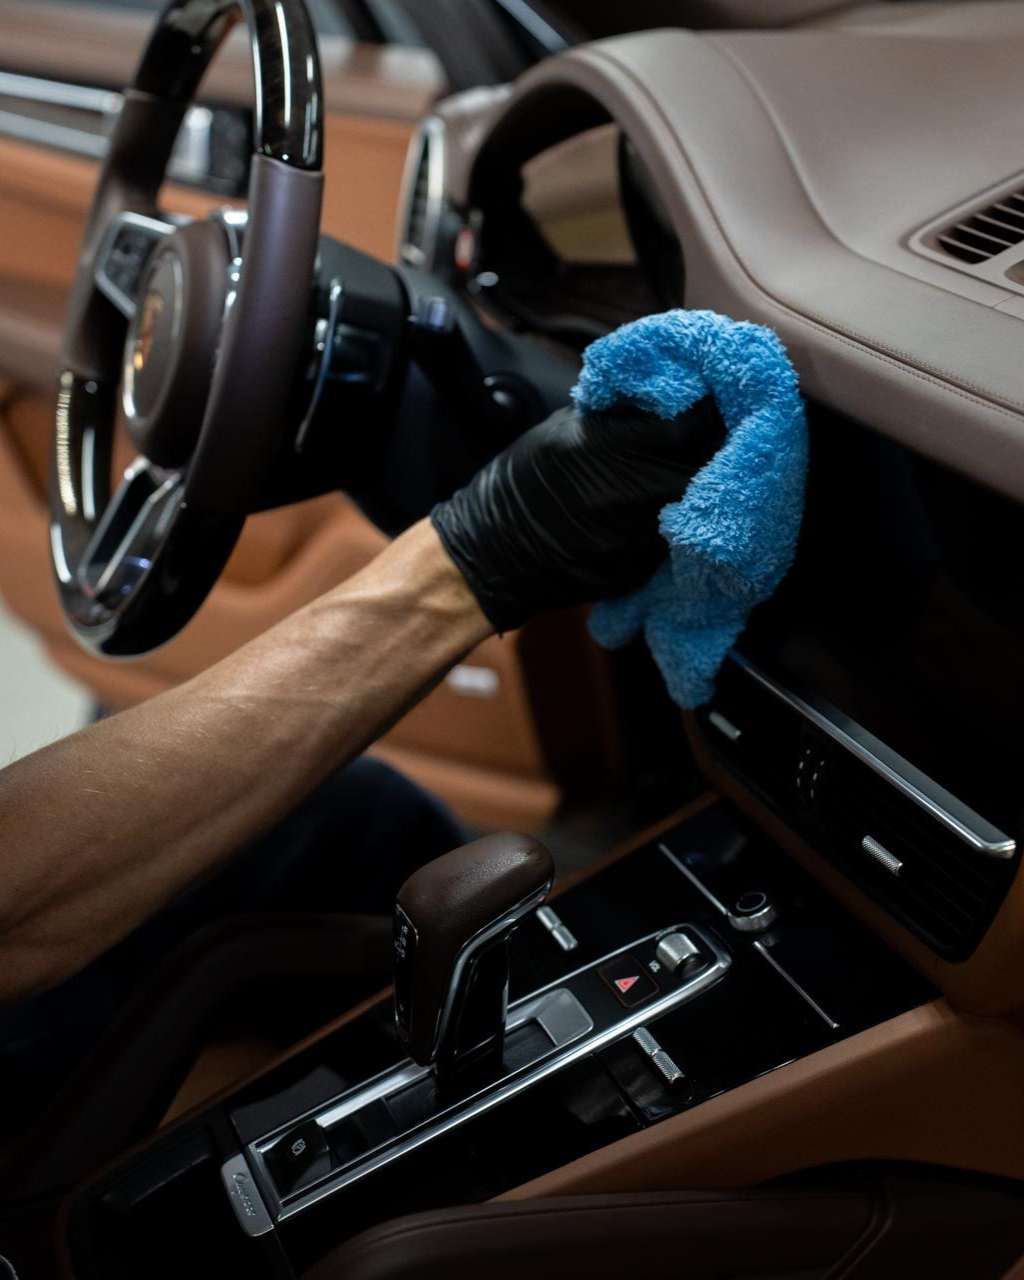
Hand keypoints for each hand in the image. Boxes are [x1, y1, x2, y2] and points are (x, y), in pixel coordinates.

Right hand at [430, 399, 723, 631]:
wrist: (495, 548)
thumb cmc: (527, 479)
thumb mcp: (569, 426)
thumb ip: (624, 412)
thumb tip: (670, 391)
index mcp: (614, 450)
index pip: (691, 425)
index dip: (707, 409)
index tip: (710, 401)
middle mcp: (634, 497)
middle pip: (707, 466)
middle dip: (715, 447)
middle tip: (716, 433)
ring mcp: (640, 540)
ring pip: (698, 504)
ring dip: (703, 484)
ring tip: (691, 468)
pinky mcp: (641, 570)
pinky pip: (677, 538)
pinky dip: (679, 519)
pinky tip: (666, 508)